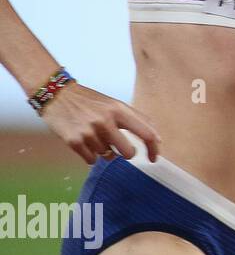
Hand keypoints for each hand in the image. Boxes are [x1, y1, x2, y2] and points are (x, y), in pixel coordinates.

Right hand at [39, 82, 161, 164]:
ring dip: (103, 149)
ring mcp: (89, 131)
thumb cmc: (90, 102)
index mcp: (120, 110)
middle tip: (119, 148)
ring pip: (107, 155)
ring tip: (93, 135)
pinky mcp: (74, 141)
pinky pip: (91, 159)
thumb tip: (156, 138)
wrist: (57, 95)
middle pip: (128, 152)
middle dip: (126, 153)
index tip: (154, 158)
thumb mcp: (115, 104)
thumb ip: (134, 119)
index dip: (153, 148)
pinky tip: (84, 142)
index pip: (146, 133)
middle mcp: (106, 120)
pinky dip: (90, 155)